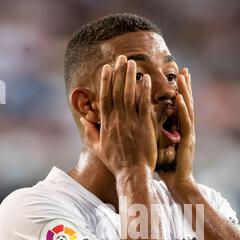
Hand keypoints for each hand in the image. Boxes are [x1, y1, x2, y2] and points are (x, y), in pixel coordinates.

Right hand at [80, 55, 156, 175]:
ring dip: (130, 77)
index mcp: (106, 124)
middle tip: (121, 58)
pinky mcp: (144, 126)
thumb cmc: (117, 164)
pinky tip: (146, 79)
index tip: (107, 68)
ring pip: (129, 95)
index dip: (105, 81)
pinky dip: (144, 91)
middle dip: (119, 73)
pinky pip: (144, 104)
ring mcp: (131, 122)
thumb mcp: (99, 149)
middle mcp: (117, 120)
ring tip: (132, 62)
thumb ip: (91, 133)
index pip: (104, 97)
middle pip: (117, 91)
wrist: (132, 174)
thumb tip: (84, 122)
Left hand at [158, 68, 195, 188]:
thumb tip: (141, 122)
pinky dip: (183, 110)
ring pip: (188, 109)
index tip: (177, 76)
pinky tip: (180, 98)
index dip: (178, 91)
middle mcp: (186, 129)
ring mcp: (188, 134)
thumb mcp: (159, 145)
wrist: (178, 183)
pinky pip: (185, 123)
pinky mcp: (188, 141)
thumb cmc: (167, 167)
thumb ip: (154, 132)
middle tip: (183, 69)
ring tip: (183, 76)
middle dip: (185, 86)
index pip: (178, 106)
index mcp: (179, 129)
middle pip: (186, 103)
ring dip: (186, 92)